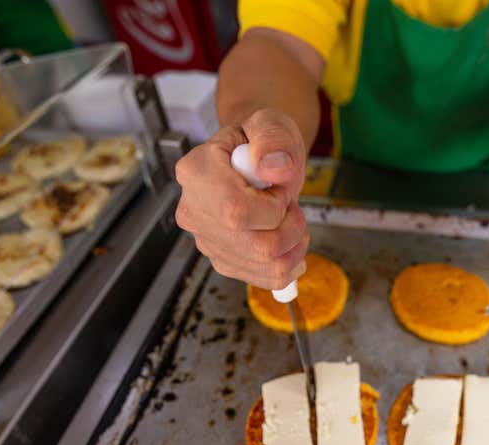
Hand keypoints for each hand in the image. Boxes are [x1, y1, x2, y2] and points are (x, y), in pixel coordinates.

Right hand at [175, 109, 308, 288]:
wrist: (255, 157)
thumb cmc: (261, 140)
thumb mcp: (270, 123)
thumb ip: (273, 139)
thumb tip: (274, 170)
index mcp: (197, 172)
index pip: (237, 212)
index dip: (274, 207)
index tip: (279, 188)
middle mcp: (193, 210)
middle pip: (257, 246)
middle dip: (291, 228)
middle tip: (290, 206)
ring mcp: (206, 239)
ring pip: (266, 265)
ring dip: (294, 246)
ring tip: (290, 221)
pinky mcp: (222, 259)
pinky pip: (264, 278)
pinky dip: (288, 263)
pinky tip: (288, 243)